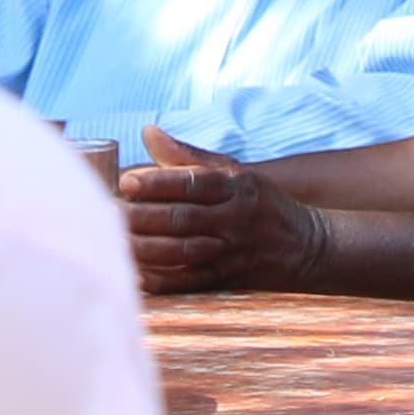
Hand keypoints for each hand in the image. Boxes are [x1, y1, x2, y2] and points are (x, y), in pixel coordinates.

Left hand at [119, 127, 326, 296]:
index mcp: (237, 186)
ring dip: (146, 248)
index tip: (125, 182)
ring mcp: (233, 252)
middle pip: (183, 218)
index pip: (194, 181)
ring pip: (183, 251)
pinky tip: (135, 274)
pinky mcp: (228, 280)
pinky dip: (162, 280)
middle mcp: (236, 218)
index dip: (157, 182)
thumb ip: (187, 155)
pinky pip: (190, 282)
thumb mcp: (233, 171)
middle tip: (108, 213)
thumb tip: (147, 132)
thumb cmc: (258, 201)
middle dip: (142, 216)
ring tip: (114, 241)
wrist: (305, 246)